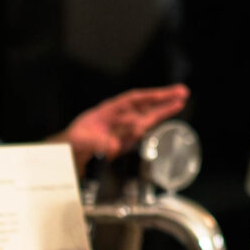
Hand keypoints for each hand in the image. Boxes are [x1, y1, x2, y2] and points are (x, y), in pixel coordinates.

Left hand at [58, 85, 191, 160]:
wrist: (67, 156)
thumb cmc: (72, 143)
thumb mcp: (80, 141)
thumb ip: (95, 142)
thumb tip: (113, 146)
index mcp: (108, 111)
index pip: (133, 100)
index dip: (150, 97)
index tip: (163, 94)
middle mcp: (118, 118)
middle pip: (144, 106)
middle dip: (162, 99)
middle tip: (181, 92)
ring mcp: (123, 130)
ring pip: (147, 117)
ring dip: (163, 111)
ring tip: (180, 102)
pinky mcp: (125, 143)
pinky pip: (142, 133)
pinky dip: (154, 126)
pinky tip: (167, 117)